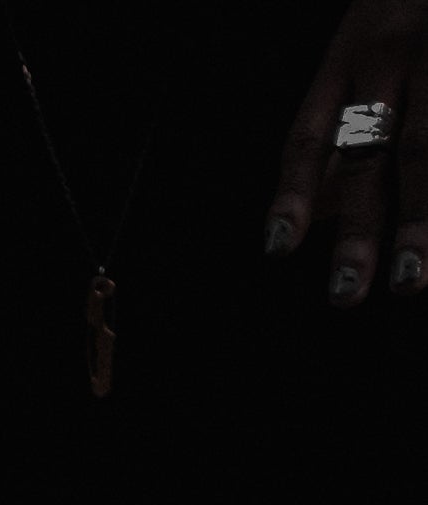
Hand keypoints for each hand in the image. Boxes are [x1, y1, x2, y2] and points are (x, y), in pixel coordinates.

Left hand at [265, 0, 427, 302]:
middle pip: (370, 156)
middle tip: (345, 291)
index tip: (278, 248)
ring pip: (424, 152)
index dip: (293, 194)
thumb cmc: (411, 13)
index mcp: (352, 55)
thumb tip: (318, 209)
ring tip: (410, 279)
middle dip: (357, 229)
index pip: (311, 134)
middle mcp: (394, 55)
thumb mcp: (365, 49)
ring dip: (417, 222)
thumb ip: (342, 128)